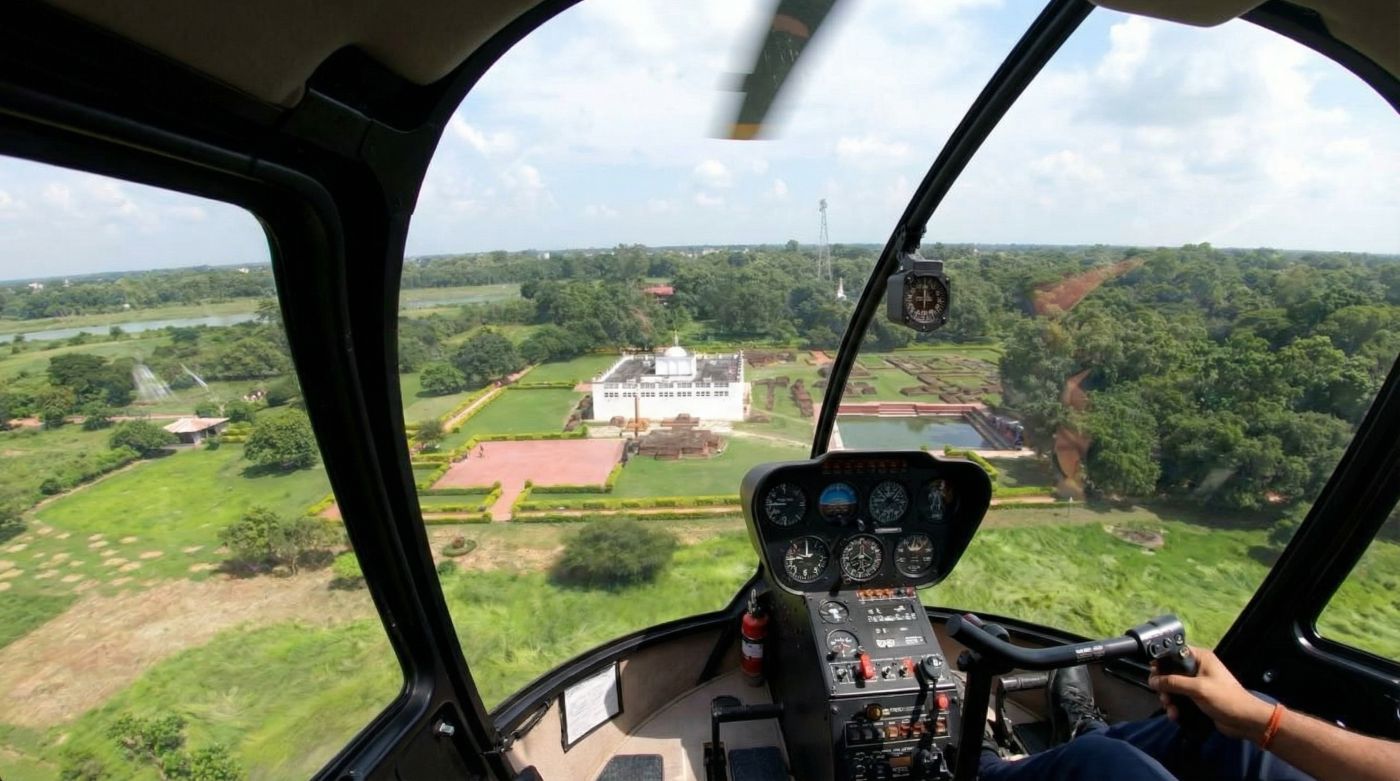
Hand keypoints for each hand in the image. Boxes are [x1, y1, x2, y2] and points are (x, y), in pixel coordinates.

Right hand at [1148, 646, 1273, 739]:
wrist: (1245, 720)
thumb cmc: (1224, 698)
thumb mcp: (1197, 688)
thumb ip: (1173, 682)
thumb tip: (1152, 680)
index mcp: (1200, 658)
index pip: (1174, 652)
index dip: (1161, 661)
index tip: (1153, 673)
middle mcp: (1197, 668)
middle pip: (1170, 672)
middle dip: (1164, 686)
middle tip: (1163, 696)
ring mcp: (1196, 683)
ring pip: (1173, 687)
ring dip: (1169, 699)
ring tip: (1171, 709)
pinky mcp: (1197, 697)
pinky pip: (1179, 698)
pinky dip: (1175, 706)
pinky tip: (1175, 715)